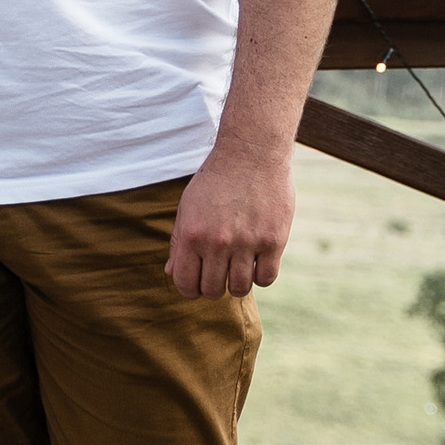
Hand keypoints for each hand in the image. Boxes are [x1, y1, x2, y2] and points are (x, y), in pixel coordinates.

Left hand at [168, 139, 295, 296]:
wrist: (251, 153)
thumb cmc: (215, 181)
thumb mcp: (188, 207)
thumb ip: (178, 242)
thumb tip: (171, 273)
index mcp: (191, 235)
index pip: (185, 284)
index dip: (190, 289)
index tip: (197, 283)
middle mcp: (217, 243)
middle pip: (213, 291)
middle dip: (213, 287)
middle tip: (219, 274)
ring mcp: (247, 243)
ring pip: (240, 288)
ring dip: (237, 283)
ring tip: (238, 267)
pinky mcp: (273, 241)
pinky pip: (266, 278)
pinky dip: (261, 276)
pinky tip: (257, 262)